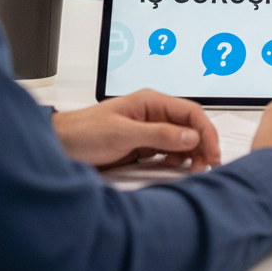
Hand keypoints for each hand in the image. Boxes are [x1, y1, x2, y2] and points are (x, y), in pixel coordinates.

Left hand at [52, 89, 220, 169]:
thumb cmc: (84, 133)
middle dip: (201, 145)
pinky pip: (168, 149)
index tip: (212, 153)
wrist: (59, 146)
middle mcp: (152, 112)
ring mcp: (148, 129)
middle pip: (189, 125)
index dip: (205, 132)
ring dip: (190, 153)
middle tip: (205, 166)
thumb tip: (191, 136)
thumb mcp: (124, 134)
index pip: (190, 111)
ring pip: (181, 139)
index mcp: (151, 101)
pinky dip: (176, 159)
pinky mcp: (141, 145)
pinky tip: (174, 167)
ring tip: (192, 169)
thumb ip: (159, 134)